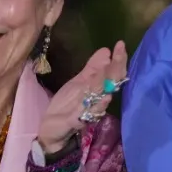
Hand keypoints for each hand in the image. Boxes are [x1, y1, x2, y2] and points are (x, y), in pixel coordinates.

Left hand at [36, 41, 128, 155]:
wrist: (51, 127)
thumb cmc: (67, 104)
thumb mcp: (78, 82)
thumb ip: (92, 68)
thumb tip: (106, 50)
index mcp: (97, 89)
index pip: (112, 73)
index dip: (117, 60)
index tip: (120, 44)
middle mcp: (97, 99)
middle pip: (110, 83)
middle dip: (116, 68)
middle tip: (120, 52)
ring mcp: (88, 110)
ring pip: (102, 96)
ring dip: (107, 84)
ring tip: (112, 69)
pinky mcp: (77, 121)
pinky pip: (89, 114)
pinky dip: (98, 107)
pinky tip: (105, 98)